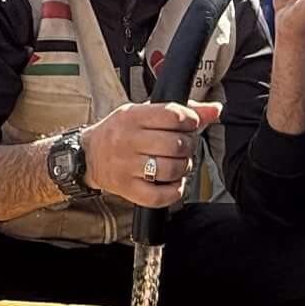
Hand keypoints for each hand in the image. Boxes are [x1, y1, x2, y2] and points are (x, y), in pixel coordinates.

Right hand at [81, 101, 221, 209]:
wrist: (89, 155)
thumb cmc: (120, 131)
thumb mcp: (144, 112)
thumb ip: (181, 111)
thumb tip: (215, 109)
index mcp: (132, 117)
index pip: (172, 115)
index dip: (190, 120)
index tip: (189, 125)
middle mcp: (128, 141)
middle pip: (175, 144)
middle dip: (188, 146)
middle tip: (184, 147)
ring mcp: (127, 167)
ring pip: (171, 169)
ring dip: (183, 168)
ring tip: (178, 164)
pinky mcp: (127, 189)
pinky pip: (159, 195)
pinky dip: (174, 190)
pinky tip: (172, 182)